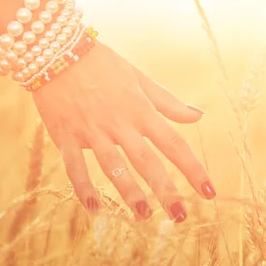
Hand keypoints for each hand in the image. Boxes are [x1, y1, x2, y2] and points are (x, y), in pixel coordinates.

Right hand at [32, 42, 214, 221]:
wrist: (56, 49)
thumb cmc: (103, 65)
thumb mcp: (139, 79)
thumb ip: (168, 102)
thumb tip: (199, 116)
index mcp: (140, 110)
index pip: (174, 143)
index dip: (193, 168)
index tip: (209, 192)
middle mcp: (119, 123)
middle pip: (147, 160)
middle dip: (166, 189)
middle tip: (180, 216)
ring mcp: (91, 130)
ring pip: (113, 166)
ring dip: (128, 192)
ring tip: (143, 215)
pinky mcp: (65, 134)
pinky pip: (75, 166)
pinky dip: (83, 188)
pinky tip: (93, 210)